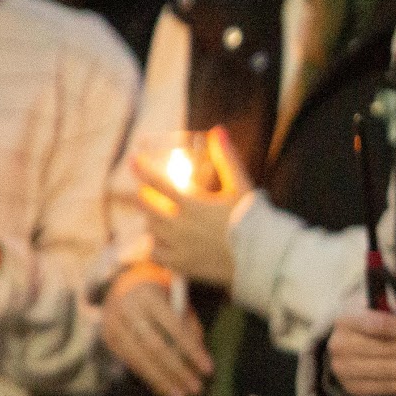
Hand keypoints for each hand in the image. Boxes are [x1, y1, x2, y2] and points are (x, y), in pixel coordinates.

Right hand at [102, 262, 211, 395]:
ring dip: (161, 380)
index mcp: (151, 296)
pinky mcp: (108, 337)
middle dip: (177, 371)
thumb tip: (199, 358)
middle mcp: (128, 310)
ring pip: (139, 358)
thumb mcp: (179, 301)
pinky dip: (148, 376)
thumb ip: (190, 325)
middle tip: (196, 389)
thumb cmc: (162, 295)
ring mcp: (114, 324)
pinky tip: (162, 387)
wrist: (124, 282)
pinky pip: (130, 361)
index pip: (174, 327)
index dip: (192, 350)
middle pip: (154, 347)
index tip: (208, 370)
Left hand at [132, 128, 245, 288]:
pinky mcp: (181, 265)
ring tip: (161, 216)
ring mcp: (178, 247)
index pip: (158, 183)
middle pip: (148, 207)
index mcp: (193, 204)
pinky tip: (165, 240)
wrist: (262, 258)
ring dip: (153, 219)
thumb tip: (218, 130)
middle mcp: (180, 226)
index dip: (143, 170)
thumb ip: (227, 158)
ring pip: (151, 229)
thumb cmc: (253, 219)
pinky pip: (155, 253)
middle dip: (146, 196)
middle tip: (149, 192)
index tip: (133, 160)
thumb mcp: (241, 186)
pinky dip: (156, 244)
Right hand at [327, 308, 395, 395]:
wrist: (350, 348)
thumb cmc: (375, 323)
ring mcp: (344, 368)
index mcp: (348, 318)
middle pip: (384, 349)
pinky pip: (383, 388)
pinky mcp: (354, 387)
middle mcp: (341, 344)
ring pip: (386, 370)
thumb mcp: (384, 304)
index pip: (375, 323)